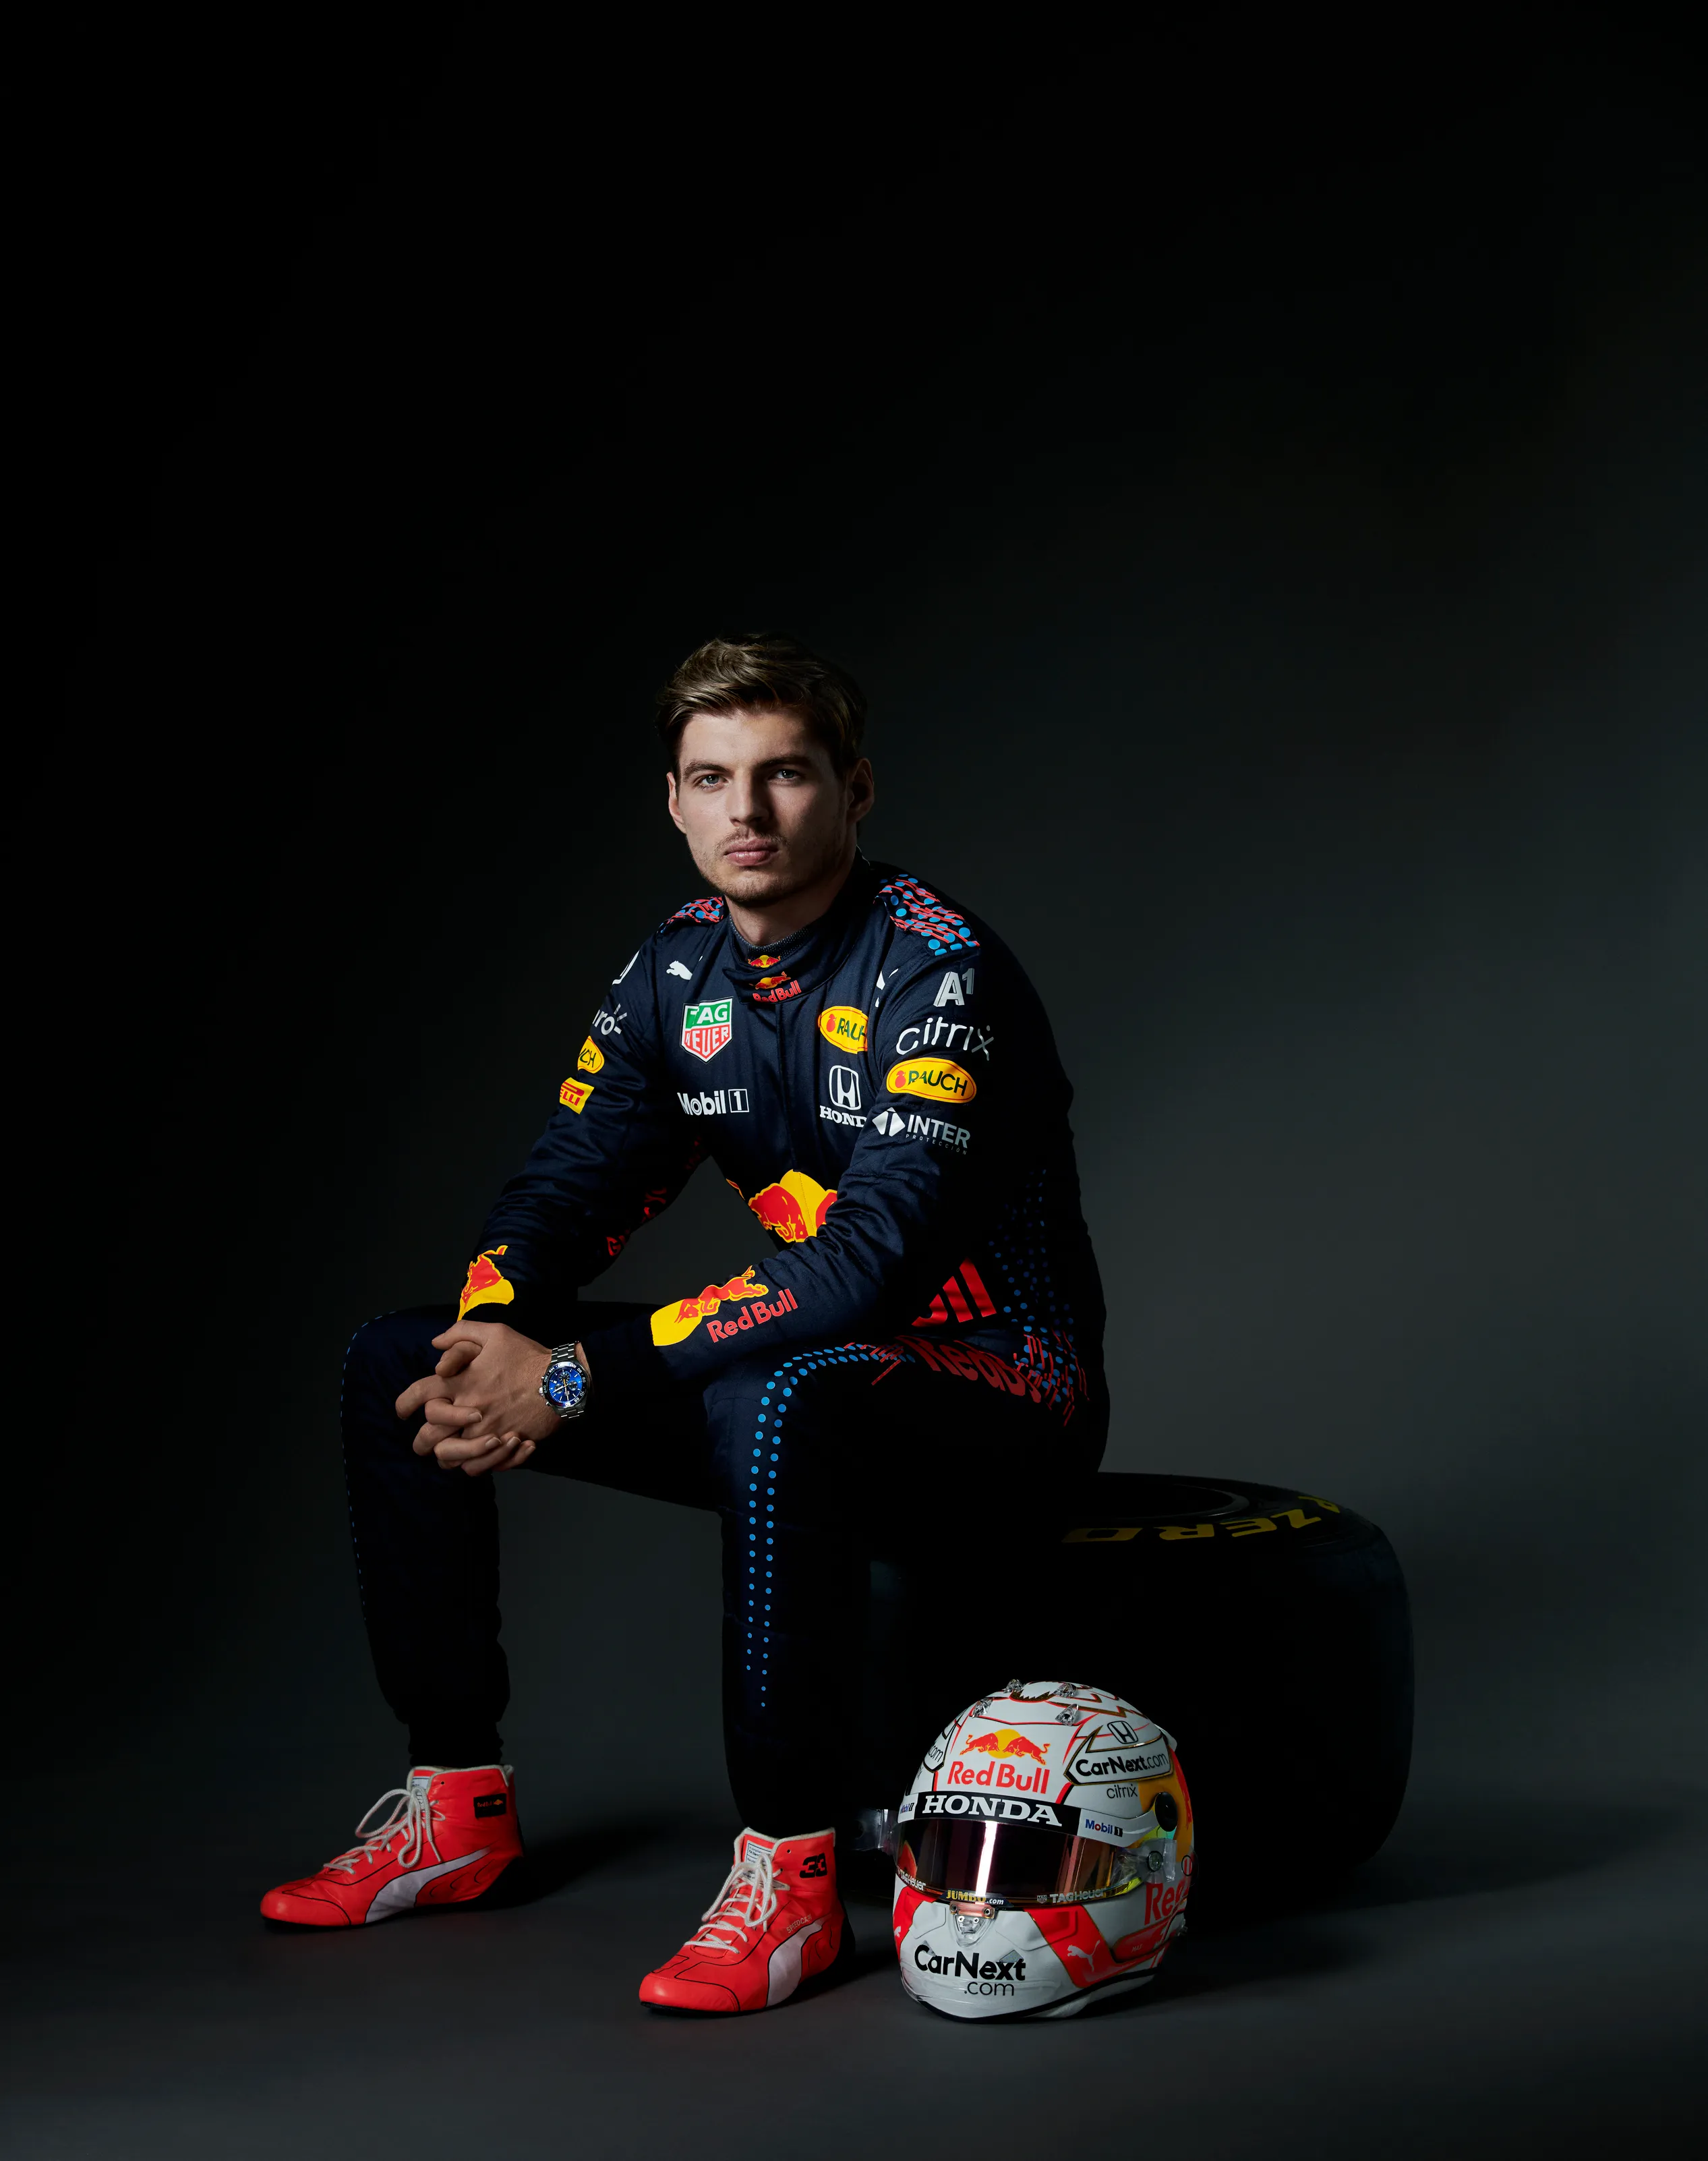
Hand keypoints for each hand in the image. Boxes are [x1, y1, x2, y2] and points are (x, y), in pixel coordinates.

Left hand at [395, 1321, 565, 1477]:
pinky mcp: (500, 1446)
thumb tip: (436, 1343)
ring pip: (449, 1457)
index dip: (405, 1403)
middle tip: (423, 1442)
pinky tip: (475, 1457)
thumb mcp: (495, 1333)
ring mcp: (483, 1431)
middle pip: (427, 1436)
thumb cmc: (528, 1356)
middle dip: (421, 1441)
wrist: (561, 1381)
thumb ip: (461, 1332)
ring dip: (446, 1456)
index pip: (419, 1394)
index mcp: (460, 1381)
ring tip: (448, 1453)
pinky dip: (472, 1465)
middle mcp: (466, 1409)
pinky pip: (475, 1467)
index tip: (402, 1410)